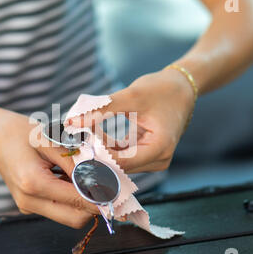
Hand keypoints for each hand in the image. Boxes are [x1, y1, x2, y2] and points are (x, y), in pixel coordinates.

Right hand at [0, 106, 98, 228]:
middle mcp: (29, 201)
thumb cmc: (19, 132)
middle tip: (107, 184)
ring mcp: (27, 206)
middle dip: (94, 205)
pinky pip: (58, 209)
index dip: (101, 198)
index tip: (119, 191)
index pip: (78, 202)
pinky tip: (69, 177)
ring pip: (68, 216)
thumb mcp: (50, 140)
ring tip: (85, 176)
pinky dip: (70, 198)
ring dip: (82, 201)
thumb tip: (101, 179)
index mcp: (33, 183)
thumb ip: (75, 161)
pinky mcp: (28, 205)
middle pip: (75, 219)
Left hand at [67, 68, 195, 172]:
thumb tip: (71, 122)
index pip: (120, 162)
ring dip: (99, 150)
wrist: (181, 88)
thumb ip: (100, 110)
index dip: (96, 155)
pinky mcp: (145, 154)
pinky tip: (93, 133)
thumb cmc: (161, 89)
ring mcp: (152, 159)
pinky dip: (107, 146)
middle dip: (95, 153)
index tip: (75, 143)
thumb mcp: (130, 97)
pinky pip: (121, 155)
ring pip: (118, 162)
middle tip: (73, 139)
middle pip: (119, 166)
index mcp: (160, 149)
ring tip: (81, 134)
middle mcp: (158, 160)